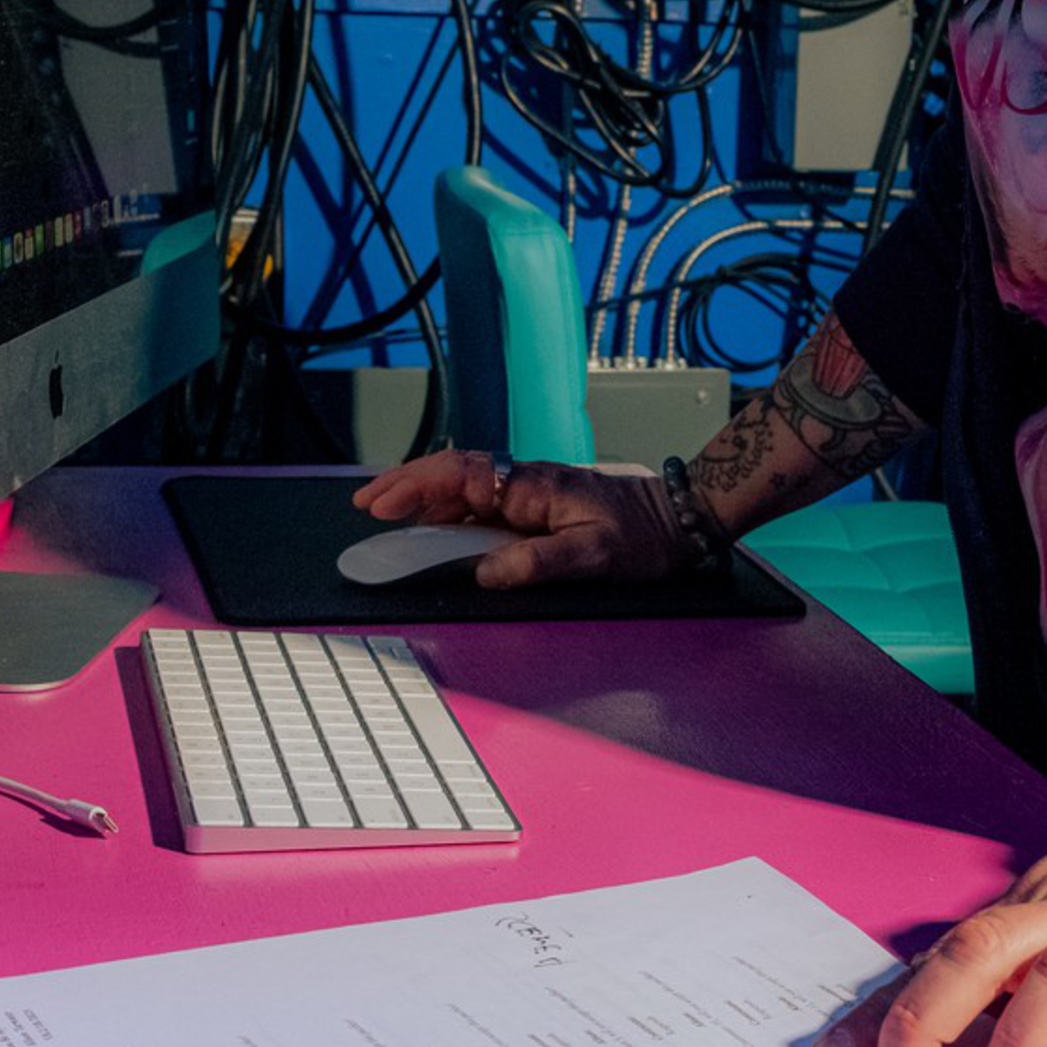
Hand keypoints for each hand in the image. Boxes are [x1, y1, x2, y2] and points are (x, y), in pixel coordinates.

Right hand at [346, 448, 684, 588]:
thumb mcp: (594, 556)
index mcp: (532, 486)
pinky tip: (436, 525)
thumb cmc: (644, 536)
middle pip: (453, 475)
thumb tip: (484, 572)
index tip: (381, 504)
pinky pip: (482, 502)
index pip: (460, 477)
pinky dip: (450, 509)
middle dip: (405, 485)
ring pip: (464, 486)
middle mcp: (525, 483)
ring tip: (386, 512)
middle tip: (366, 505)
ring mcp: (530, 493)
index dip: (415, 488)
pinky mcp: (537, 507)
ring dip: (423, 497)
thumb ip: (538, 563)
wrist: (681, 519)